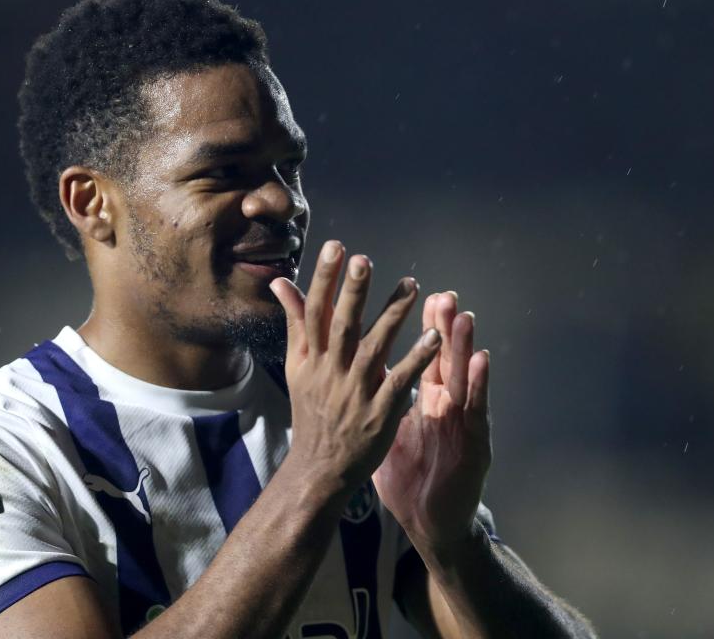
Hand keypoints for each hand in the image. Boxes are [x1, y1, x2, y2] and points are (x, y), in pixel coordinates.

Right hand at [269, 240, 441, 495]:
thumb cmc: (311, 410)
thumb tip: (280, 282)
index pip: (314, 312)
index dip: (324, 279)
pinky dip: (415, 359)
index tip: (336, 247)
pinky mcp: (379, 412)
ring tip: (412, 285)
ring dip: (393, 315)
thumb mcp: (297, 365)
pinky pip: (400, 381)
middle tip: (363, 259)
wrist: (320, 466)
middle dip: (351, 291)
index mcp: (310, 358)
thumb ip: (296, 322)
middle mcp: (330, 372)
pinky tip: (434, 338)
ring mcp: (355, 392)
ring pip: (374, 348)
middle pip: (341, 325)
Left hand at [372, 291, 491, 553]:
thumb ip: (377, 401)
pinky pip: (476, 411)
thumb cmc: (410, 478)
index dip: (422, 327)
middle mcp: (446, 406)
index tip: (415, 292)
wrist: (430, 522)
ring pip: (463, 378)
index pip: (422, 356)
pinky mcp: (475, 444)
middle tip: (442, 294)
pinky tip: (481, 362)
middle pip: (444, 359)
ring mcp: (462, 423)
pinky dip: (479, 386)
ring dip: (464, 346)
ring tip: (463, 315)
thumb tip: (353, 378)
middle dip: (444, 326)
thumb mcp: (388, 433)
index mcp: (425, 401)